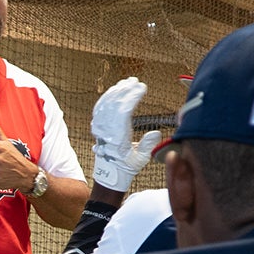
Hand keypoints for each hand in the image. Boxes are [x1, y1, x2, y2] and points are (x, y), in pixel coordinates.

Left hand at [90, 77, 161, 191]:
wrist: (110, 172)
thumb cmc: (127, 166)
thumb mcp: (140, 159)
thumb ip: (147, 145)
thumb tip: (156, 132)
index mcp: (117, 138)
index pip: (123, 112)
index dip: (132, 97)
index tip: (142, 87)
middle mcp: (106, 131)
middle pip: (114, 104)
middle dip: (125, 90)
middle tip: (136, 81)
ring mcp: (99, 128)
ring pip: (105, 104)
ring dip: (116, 91)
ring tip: (128, 82)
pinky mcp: (97, 125)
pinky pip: (99, 107)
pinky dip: (107, 96)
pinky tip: (115, 89)